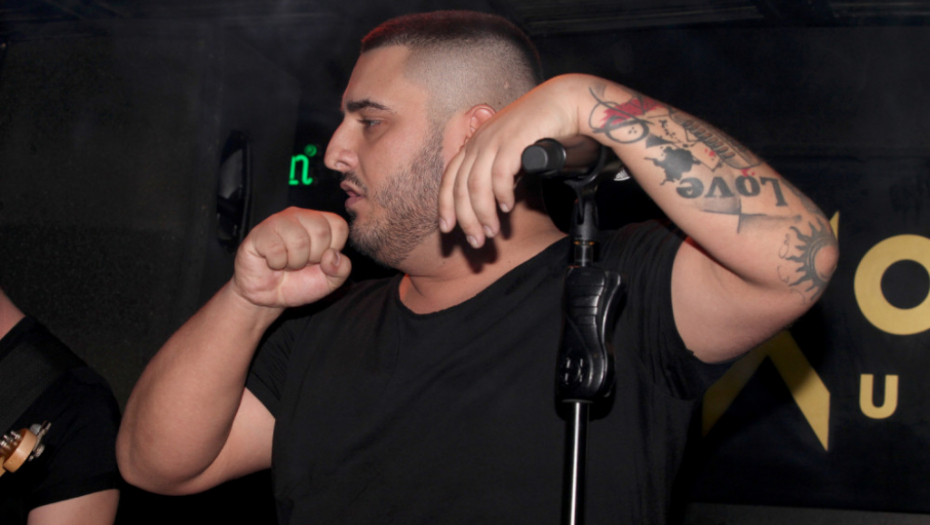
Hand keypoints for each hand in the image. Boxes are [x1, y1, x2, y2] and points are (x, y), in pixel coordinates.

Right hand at [231, 207, 350, 307]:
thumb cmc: (300, 283)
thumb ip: (341, 269)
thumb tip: (331, 254)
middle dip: (314, 258)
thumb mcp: (330, 281)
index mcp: (320, 222)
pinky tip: (273, 263)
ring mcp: (278, 222)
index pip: (339, 226)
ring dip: (295, 262)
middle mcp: (300, 216)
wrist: (270, 297)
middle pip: (321, 231)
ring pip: (299, 239)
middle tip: (301, 263)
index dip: (333, 249)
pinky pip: (276, 248)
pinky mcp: (259, 233)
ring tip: (287, 263)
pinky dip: (277, 263)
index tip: (320, 260)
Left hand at [438, 74, 585, 246]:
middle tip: (476, 241)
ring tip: (493, 231)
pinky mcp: (513, 141)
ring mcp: (494, 140)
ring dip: (483, 214)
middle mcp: (479, 142)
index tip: (446, 229)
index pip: (449, 179)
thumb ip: (497, 171)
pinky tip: (508, 207)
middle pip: (460, 188)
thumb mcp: (509, 150)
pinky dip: (501, 195)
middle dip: (466, 219)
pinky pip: (500, 175)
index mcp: (474, 144)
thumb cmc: (538, 128)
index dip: (445, 206)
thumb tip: (494, 201)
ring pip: (476, 186)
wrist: (562, 102)